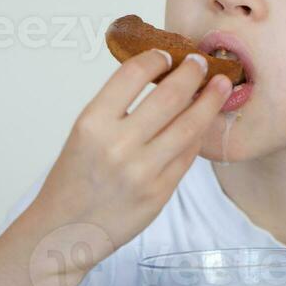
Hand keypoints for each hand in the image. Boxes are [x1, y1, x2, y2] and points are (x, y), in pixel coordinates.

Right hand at [22, 49, 231, 285]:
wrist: (64, 231)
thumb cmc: (75, 178)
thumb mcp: (84, 134)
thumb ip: (117, 107)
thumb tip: (161, 76)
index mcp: (92, 123)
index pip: (133, 74)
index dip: (156, 58)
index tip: (168, 54)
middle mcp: (117, 145)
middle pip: (170, 96)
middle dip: (192, 73)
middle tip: (202, 62)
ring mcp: (141, 172)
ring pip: (189, 126)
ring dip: (209, 101)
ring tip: (220, 85)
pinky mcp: (159, 194)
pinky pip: (188, 156)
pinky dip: (198, 135)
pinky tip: (204, 122)